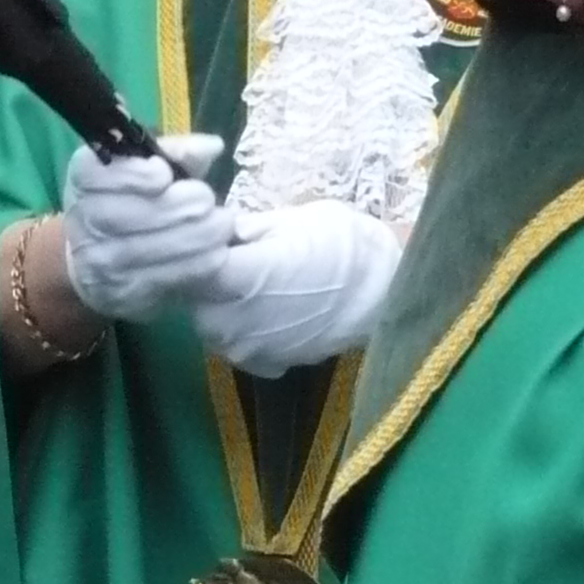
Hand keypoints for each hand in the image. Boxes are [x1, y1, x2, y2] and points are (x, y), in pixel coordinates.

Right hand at [59, 133, 234, 323]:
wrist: (98, 262)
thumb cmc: (133, 202)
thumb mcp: (148, 168)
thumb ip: (178, 153)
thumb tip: (211, 146)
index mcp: (83, 181)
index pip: (95, 176)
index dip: (133, 174)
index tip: (164, 174)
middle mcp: (83, 222)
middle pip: (130, 215)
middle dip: (178, 206)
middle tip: (208, 200)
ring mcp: (98, 264)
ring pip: (150, 250)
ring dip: (196, 237)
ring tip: (222, 225)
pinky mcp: (123, 295)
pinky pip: (164, 279)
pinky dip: (197, 265)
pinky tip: (217, 253)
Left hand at [188, 199, 402, 376]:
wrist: (394, 291)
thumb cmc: (347, 245)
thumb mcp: (296, 219)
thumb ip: (250, 228)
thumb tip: (224, 230)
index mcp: (237, 277)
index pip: (188, 262)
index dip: (196, 246)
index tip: (210, 233)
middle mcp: (234, 320)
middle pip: (193, 299)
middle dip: (202, 279)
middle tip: (226, 257)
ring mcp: (251, 349)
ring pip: (211, 327)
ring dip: (219, 307)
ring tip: (246, 285)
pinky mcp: (271, 364)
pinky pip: (239, 347)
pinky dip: (244, 331)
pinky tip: (265, 313)